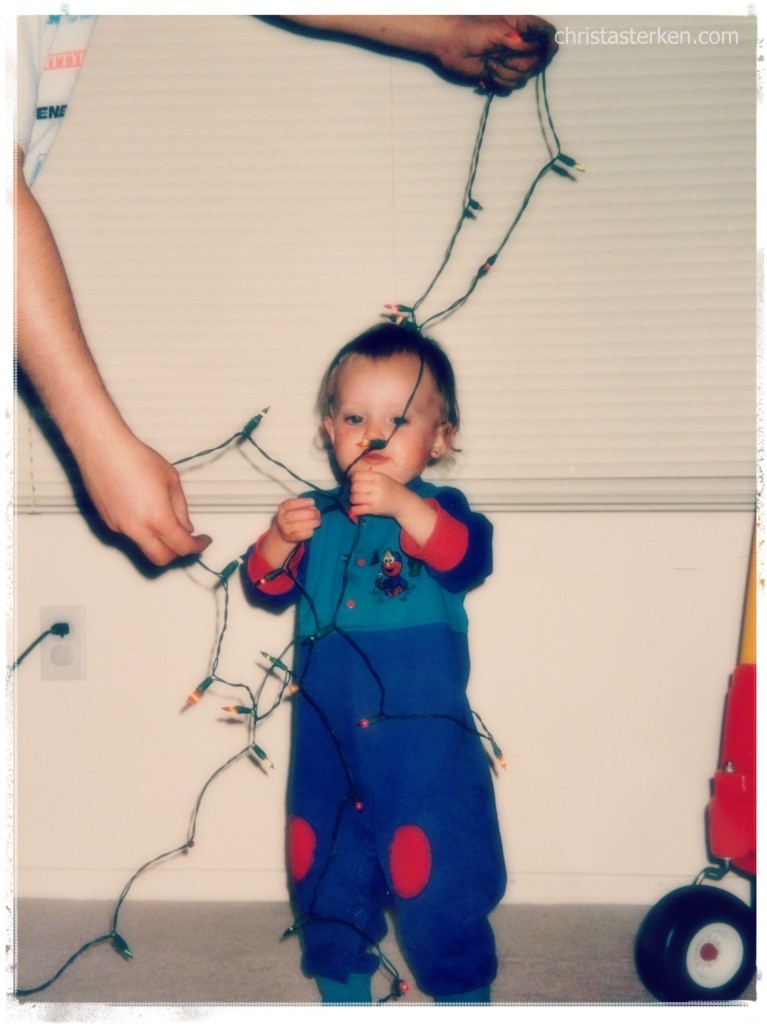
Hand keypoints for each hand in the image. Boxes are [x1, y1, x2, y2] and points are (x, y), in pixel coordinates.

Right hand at [77, 432, 210, 565]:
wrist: (103, 448)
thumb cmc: (135, 458)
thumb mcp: (171, 481)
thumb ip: (181, 510)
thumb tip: (185, 527)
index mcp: (157, 519)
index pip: (182, 546)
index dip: (197, 547)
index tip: (202, 542)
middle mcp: (137, 529)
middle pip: (161, 558)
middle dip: (177, 553)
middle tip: (187, 541)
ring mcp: (119, 528)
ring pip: (145, 547)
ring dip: (159, 541)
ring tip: (164, 518)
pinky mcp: (108, 522)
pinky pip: (130, 534)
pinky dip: (142, 530)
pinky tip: (143, 509)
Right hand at [275, 497, 321, 544]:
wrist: (283, 533)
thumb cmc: (293, 518)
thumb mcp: (294, 509)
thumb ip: (303, 506)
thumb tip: (313, 506)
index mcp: (283, 508)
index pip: (290, 504)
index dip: (302, 502)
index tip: (312, 502)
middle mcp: (282, 519)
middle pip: (295, 515)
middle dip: (310, 514)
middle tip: (318, 514)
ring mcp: (285, 530)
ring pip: (299, 526)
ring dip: (312, 523)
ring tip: (318, 522)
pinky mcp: (291, 538)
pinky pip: (301, 535)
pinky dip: (308, 532)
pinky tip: (313, 530)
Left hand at [348, 466, 408, 519]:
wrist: (404, 502)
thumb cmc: (392, 489)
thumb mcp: (383, 478)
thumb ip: (369, 477)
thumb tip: (351, 478)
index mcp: (378, 477)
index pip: (357, 475)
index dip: (353, 479)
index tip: (356, 482)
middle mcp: (377, 486)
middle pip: (355, 486)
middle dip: (352, 490)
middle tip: (356, 492)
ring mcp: (375, 498)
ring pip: (354, 498)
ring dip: (353, 499)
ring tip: (357, 500)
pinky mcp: (374, 509)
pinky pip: (358, 509)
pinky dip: (355, 509)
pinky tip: (356, 508)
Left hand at [432, 15, 557, 91]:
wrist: (449, 46)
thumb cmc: (471, 31)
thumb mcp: (499, 31)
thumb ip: (520, 41)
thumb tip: (540, 48)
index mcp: (521, 27)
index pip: (547, 34)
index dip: (550, 44)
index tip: (547, 51)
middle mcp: (519, 45)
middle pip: (538, 61)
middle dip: (522, 63)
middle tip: (503, 57)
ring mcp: (510, 60)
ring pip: (524, 76)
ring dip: (507, 74)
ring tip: (490, 64)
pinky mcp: (500, 74)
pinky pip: (511, 86)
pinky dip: (500, 82)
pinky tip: (487, 74)